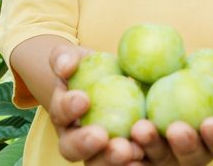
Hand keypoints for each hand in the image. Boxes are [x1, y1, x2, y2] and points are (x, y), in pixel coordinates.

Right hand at [47, 45, 145, 164]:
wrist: (112, 82)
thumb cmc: (88, 67)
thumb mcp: (74, 57)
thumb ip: (64, 57)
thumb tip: (66, 66)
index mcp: (63, 116)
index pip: (61, 115)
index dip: (68, 109)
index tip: (83, 99)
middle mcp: (77, 141)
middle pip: (74, 150)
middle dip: (86, 145)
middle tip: (101, 136)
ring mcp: (101, 152)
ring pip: (101, 163)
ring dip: (114, 159)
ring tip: (132, 150)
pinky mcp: (127, 155)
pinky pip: (131, 162)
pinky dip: (140, 161)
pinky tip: (151, 152)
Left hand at [129, 75, 212, 165]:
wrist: (170, 81)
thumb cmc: (205, 79)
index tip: (211, 122)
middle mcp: (190, 155)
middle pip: (189, 156)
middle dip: (184, 145)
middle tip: (176, 128)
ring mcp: (162, 159)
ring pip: (156, 161)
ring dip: (149, 148)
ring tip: (140, 130)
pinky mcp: (136, 154)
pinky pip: (129, 157)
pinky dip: (121, 152)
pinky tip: (114, 141)